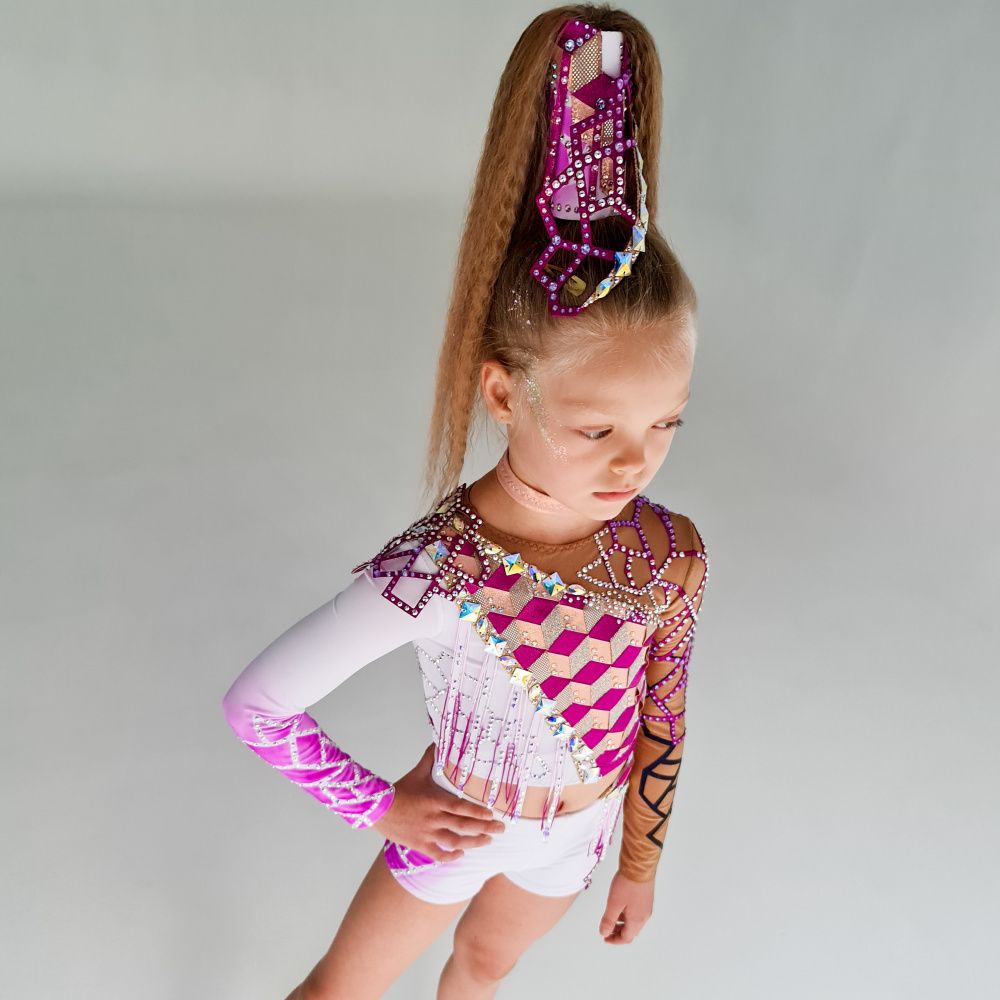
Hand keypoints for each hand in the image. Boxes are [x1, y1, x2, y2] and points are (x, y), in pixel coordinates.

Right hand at [371, 743, 505, 861]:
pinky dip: (451, 856)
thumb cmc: (399, 790)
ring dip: (474, 843)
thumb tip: (439, 741)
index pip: (461, 807)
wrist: (376, 809)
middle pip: (463, 826)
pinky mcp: (419, 845)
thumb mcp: (417, 773)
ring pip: (455, 842)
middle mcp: (433, 819)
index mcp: (435, 800)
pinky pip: (438, 855)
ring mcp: (426, 834)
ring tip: (488, 840)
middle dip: (485, 828)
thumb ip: (430, 758)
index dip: (478, 812)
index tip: (493, 814)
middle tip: (501, 829)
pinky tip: (461, 854)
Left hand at [598, 870, 653, 943]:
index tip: (605, 938)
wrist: (640, 865)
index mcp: (637, 920)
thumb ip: (608, 920)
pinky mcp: (646, 897)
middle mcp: (644, 916)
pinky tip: (620, 906)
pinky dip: (627, 914)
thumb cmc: (627, 884)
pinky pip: (636, 912)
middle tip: (607, 929)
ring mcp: (646, 906)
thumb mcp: (614, 903)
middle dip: (618, 932)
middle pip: (631, 931)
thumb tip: (604, 933)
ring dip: (622, 922)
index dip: (615, 940)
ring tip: (611, 916)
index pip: (626, 938)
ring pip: (634, 921)